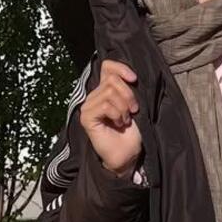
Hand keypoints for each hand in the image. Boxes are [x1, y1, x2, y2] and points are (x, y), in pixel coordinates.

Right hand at [80, 58, 145, 176]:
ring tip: (125, 120)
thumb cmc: (132, 132)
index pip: (107, 66)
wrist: (128, 155)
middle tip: (133, 110)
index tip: (135, 80)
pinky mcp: (86, 117)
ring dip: (124, 107)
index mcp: (105, 90)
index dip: (121, 68)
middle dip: (128, 94)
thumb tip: (131, 75)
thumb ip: (127, 88)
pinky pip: (105, 106)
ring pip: (109, 92)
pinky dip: (117, 114)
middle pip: (112, 80)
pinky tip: (119, 124)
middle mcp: (94, 96)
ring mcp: (88, 106)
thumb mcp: (133, 104)